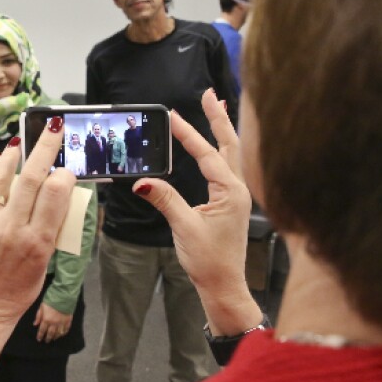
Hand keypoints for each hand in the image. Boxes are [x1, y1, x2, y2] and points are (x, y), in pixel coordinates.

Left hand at [0, 119, 75, 328]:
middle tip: (53, 128)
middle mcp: (10, 230)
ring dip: (12, 154)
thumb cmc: (18, 287)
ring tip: (19, 145)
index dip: (64, 173)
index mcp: (38, 242)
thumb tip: (60, 188)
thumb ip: (53, 226)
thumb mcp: (47, 262)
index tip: (65, 169)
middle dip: (45, 146)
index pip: (57, 192)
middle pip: (31, 176)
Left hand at [34, 302, 72, 341]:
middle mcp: (54, 323)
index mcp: (46, 319)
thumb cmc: (51, 300)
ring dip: (55, 337)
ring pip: (58, 333)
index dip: (40, 336)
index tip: (39, 339)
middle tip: (46, 341)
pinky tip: (61, 334)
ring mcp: (62, 323)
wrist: (63, 295)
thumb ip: (38, 316)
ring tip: (53, 339)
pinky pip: (66, 330)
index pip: (42, 330)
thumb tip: (35, 324)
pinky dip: (63, 333)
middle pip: (50, 334)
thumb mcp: (42, 307)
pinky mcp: (68, 321)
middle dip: (47, 338)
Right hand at [133, 89, 261, 335]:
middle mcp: (238, 190)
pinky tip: (214, 146)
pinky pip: (228, 168)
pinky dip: (220, 150)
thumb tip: (143, 180)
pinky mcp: (231, 203)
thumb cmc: (209, 261)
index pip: (207, 155)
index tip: (173, 116)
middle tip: (209, 95)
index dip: (188, 134)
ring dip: (222, 131)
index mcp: (231, 193)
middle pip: (230, 144)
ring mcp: (237, 196)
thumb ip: (165, 199)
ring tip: (215, 108)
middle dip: (218, 118)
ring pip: (231, 154)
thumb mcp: (183, 228)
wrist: (224, 286)